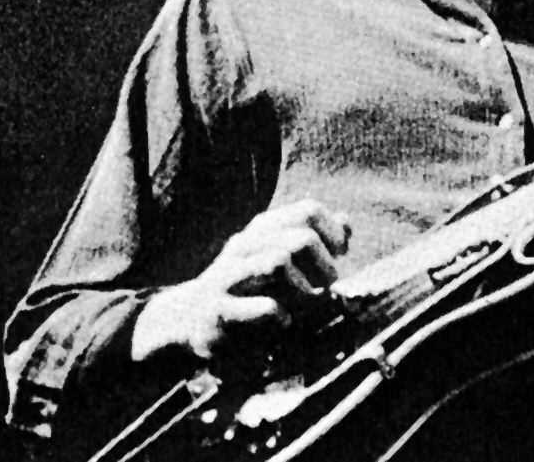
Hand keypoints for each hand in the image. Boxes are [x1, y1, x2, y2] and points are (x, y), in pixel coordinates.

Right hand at [131, 199, 351, 361]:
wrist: (187, 318)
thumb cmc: (246, 286)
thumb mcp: (276, 255)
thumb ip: (314, 239)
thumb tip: (346, 222)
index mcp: (261, 229)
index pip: (308, 210)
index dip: (333, 233)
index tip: (339, 256)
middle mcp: (244, 245)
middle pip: (300, 238)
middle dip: (324, 266)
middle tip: (326, 287)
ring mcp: (228, 276)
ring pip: (278, 262)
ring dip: (305, 290)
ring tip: (306, 305)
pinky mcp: (218, 310)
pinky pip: (264, 306)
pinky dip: (283, 315)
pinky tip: (284, 322)